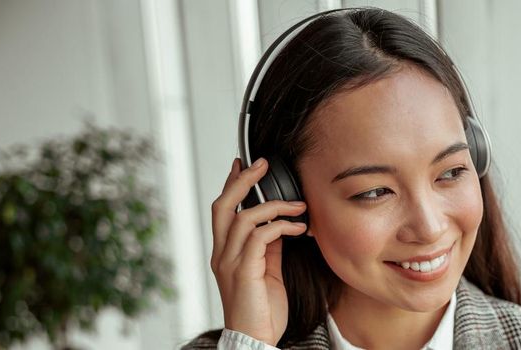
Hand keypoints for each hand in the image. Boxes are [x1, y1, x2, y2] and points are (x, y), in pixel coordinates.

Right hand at [210, 158, 307, 344]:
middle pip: (223, 206)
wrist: (255, 339)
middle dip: (242, 181)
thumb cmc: (262, 310)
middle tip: (263, 164)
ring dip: (274, 205)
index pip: (223, 211)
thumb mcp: (267, 271)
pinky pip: (260, 237)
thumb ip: (268, 248)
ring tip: (299, 205)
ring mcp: (230, 263)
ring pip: (243, 218)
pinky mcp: (243, 272)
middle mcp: (221, 254)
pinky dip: (281, 227)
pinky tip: (299, 228)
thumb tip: (279, 225)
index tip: (244, 164)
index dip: (232, 185)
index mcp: (225, 253)